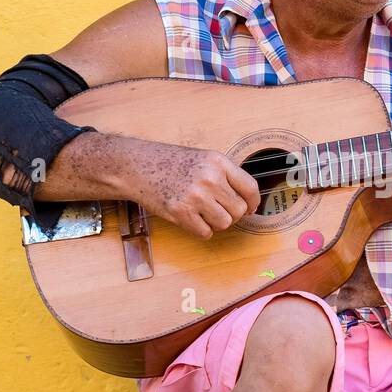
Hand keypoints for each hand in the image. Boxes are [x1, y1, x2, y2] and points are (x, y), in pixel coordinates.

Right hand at [145, 143, 261, 237]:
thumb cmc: (169, 162)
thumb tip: (249, 201)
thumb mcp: (203, 159)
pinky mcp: (181, 213)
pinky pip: (205, 233)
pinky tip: (190, 218)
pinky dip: (200, 230)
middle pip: (239, 210)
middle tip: (217, 209)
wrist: (137, 166)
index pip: (250, 188)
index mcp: (218, 162)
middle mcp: (210, 179)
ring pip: (224, 223)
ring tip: (202, 212)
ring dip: (216, 223)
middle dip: (232, 214)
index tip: (250, 208)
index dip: (253, 203)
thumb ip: (225, 175)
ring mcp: (195, 196)